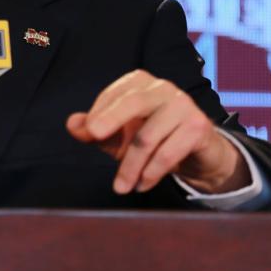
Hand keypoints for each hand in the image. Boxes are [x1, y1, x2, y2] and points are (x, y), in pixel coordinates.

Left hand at [66, 70, 248, 194]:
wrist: (197, 154)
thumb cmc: (152, 138)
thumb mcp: (117, 136)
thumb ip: (93, 130)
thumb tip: (72, 124)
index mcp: (139, 83)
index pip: (113, 95)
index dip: (99, 113)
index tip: (88, 132)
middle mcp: (162, 88)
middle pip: (133, 102)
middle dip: (111, 119)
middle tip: (93, 134)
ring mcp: (183, 106)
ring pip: (148, 137)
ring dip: (131, 166)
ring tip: (121, 187)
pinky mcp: (198, 127)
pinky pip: (168, 152)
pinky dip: (151, 173)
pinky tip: (142, 185)